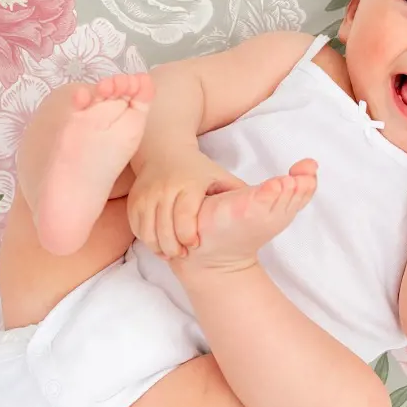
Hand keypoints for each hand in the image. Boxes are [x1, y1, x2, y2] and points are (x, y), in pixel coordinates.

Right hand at [127, 148, 245, 258]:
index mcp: (190, 182)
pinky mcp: (134, 200)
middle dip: (173, 246)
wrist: (163, 150)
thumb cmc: (199, 170)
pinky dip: (147, 239)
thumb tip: (272, 205)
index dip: (188, 233)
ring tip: (172, 253)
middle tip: (183, 255)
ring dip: (159, 246)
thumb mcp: (221, 177)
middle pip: (165, 226)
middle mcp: (165, 187)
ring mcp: (147, 194)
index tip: (194, 245)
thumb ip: (241, 193)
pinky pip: (138, 226)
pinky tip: (159, 244)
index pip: (185, 213)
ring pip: (149, 229)